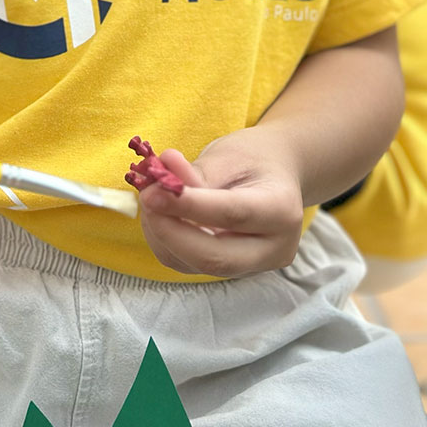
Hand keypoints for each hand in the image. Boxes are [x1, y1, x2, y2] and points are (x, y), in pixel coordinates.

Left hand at [137, 127, 304, 278]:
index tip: (152, 193)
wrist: (274, 174)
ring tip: (151, 196)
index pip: (230, 215)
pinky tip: (160, 212)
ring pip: (195, 265)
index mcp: (281, 211)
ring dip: (162, 233)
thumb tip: (159, 183)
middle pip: (215, 257)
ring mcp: (253, 266)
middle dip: (170, 231)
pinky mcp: (230, 272)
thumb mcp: (228, 154)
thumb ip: (195, 174)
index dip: (187, 206)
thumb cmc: (252, 158)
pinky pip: (187, 264)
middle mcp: (274, 249)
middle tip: (145, 197)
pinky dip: (165, 240)